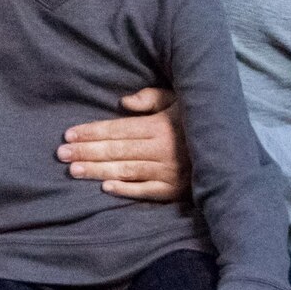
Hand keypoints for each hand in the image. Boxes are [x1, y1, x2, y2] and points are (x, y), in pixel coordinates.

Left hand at [58, 87, 188, 200]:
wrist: (229, 152)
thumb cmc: (194, 121)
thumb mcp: (178, 100)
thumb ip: (151, 98)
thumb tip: (124, 102)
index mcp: (160, 126)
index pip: (118, 129)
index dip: (92, 132)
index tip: (68, 134)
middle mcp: (163, 150)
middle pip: (117, 151)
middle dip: (86, 151)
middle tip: (61, 153)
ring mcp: (169, 172)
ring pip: (126, 171)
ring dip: (97, 170)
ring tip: (73, 170)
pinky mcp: (174, 191)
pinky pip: (146, 192)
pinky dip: (125, 190)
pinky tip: (104, 187)